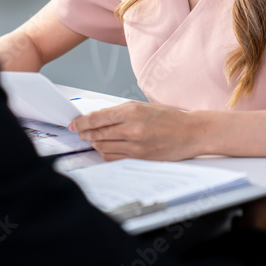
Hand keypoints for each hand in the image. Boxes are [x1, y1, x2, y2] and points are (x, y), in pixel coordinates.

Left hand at [69, 101, 203, 160]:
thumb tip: (98, 117)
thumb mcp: (142, 106)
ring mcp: (135, 146)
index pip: (97, 118)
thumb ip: (119, 112)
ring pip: (103, 147)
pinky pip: (114, 157)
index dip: (81, 122)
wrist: (191, 133)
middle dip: (85, 133)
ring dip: (94, 143)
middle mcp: (132, 129)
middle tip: (80, 131)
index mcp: (132, 112)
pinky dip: (105, 152)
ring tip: (91, 139)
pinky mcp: (139, 158)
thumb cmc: (169, 118)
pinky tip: (104, 147)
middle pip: (97, 133)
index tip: (74, 123)